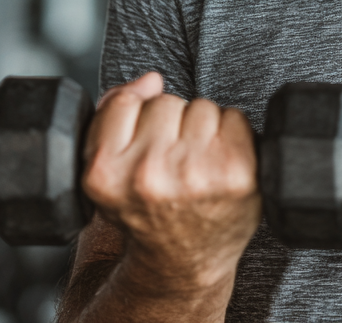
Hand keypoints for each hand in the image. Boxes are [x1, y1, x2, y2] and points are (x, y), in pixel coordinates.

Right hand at [82, 73, 260, 296]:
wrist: (180, 263)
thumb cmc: (145, 206)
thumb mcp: (107, 167)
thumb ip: (113, 111)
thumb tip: (152, 79)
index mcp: (105, 172)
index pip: (126, 101)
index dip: (137, 118)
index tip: (142, 147)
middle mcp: (148, 174)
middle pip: (167, 101)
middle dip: (172, 123)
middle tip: (171, 161)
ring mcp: (195, 174)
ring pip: (203, 106)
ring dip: (202, 128)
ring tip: (195, 165)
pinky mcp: (236, 174)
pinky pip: (235, 116)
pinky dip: (231, 134)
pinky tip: (219, 164)